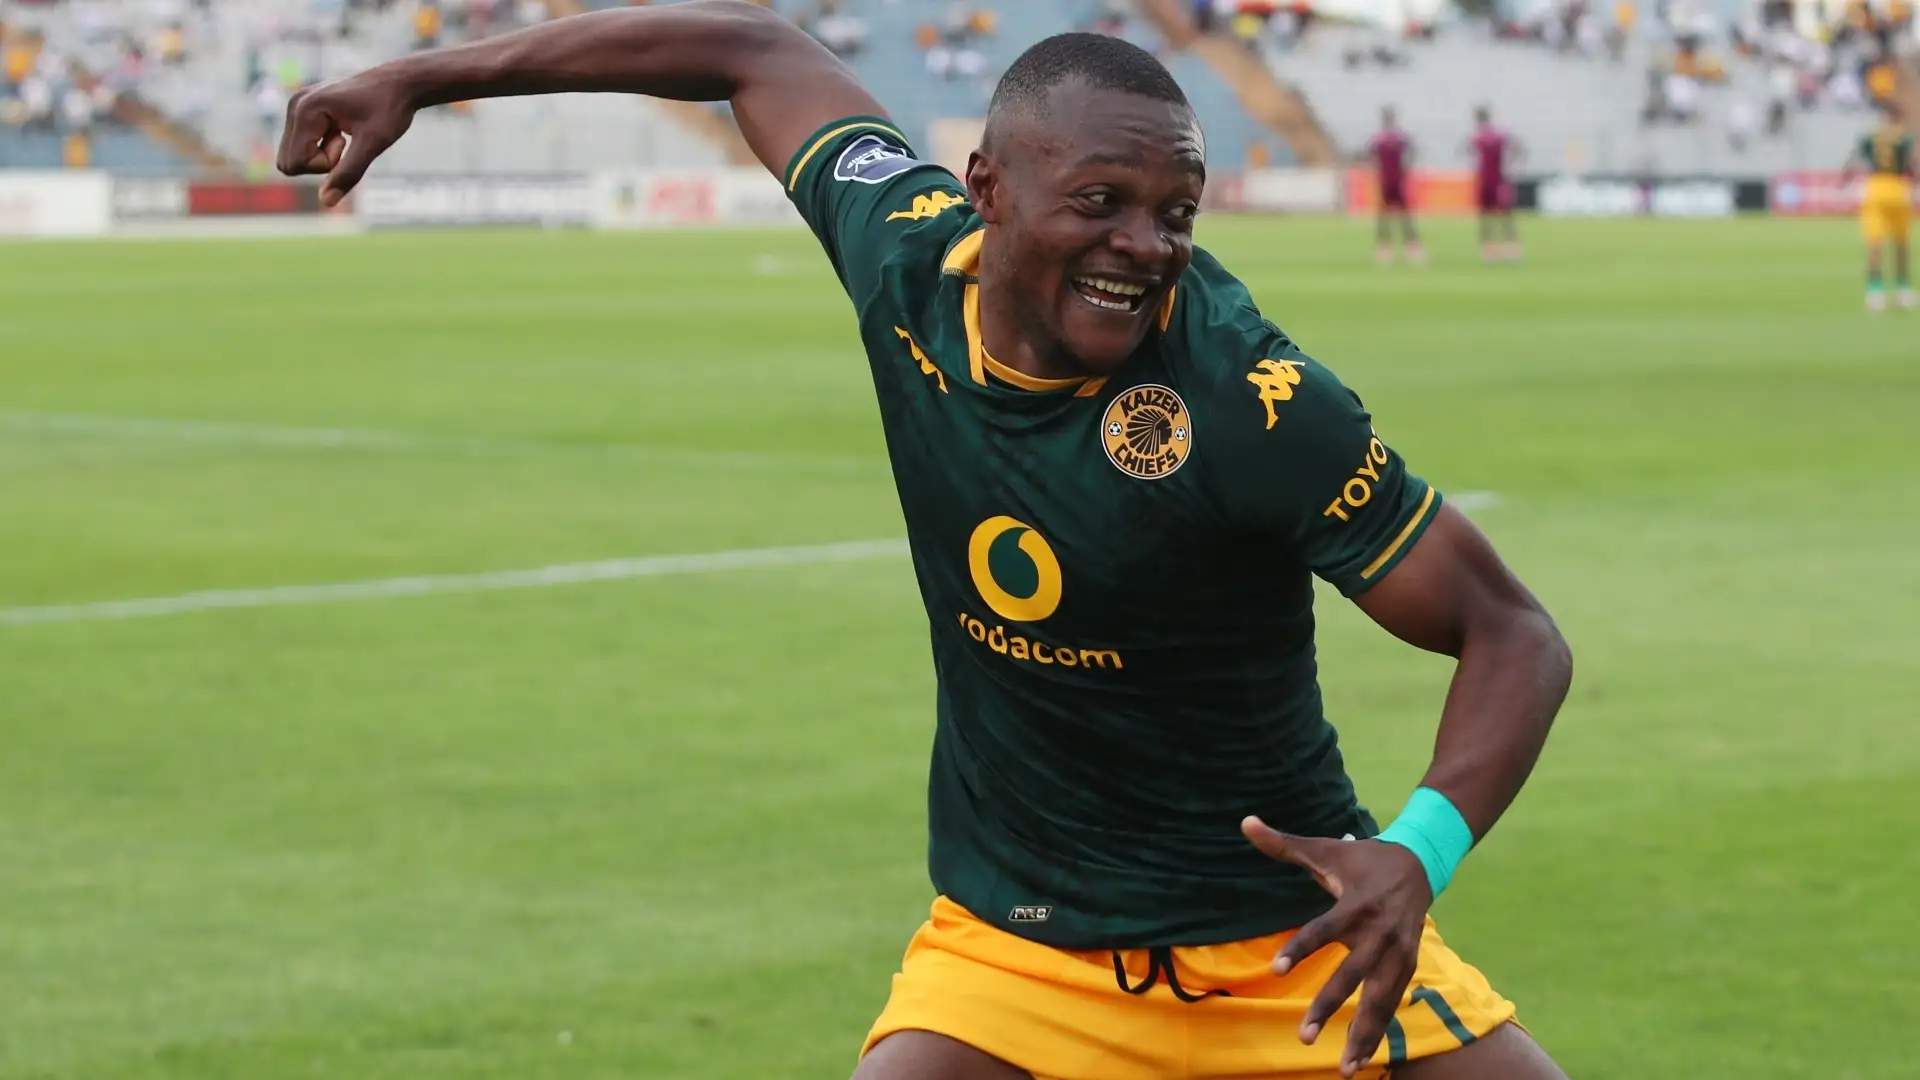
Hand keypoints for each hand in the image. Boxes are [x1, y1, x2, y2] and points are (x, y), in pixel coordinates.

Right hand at [277, 70, 417, 206]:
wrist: (399, 83)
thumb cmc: (390, 109)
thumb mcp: (373, 144)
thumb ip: (348, 173)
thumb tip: (326, 202)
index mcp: (305, 109)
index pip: (295, 163)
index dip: (324, 165)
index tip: (346, 144)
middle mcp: (295, 105)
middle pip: (289, 161)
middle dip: (320, 162)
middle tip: (346, 142)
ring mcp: (297, 106)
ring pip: (294, 155)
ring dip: (322, 155)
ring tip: (345, 135)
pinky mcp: (303, 110)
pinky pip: (302, 145)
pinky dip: (322, 147)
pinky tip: (342, 130)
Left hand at [1242, 816, 1433, 1078]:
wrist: (1419, 863)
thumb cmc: (1360, 861)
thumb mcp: (1324, 850)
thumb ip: (1283, 844)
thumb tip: (1244, 821)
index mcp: (1355, 906)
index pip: (1322, 930)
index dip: (1299, 948)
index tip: (1274, 970)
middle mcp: (1379, 933)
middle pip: (1352, 975)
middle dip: (1328, 1006)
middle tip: (1304, 1036)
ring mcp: (1398, 952)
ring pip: (1380, 999)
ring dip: (1362, 1034)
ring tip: (1343, 1068)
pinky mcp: (1409, 966)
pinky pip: (1392, 1003)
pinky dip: (1379, 1030)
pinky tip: (1362, 1058)